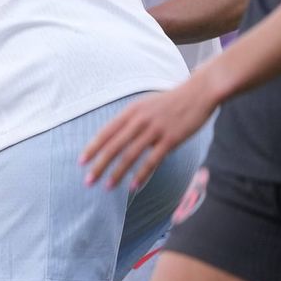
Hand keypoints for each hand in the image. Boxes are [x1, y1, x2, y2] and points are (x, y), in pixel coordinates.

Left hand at [80, 80, 216, 189]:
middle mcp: (139, 120)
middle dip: (99, 165)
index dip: (92, 148)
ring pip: (130, 155)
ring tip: (107, 187)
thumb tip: (115, 136)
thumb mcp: (145, 104)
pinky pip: (152, 160)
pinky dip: (141, 174)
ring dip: (117, 173)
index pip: (106, 132)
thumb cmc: (170, 101)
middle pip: (114, 146)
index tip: (81, 162)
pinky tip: (133, 186)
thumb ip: (130, 120)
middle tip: (88, 181)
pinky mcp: (171, 139)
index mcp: (130, 111)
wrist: (199, 92)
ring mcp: (155, 130)